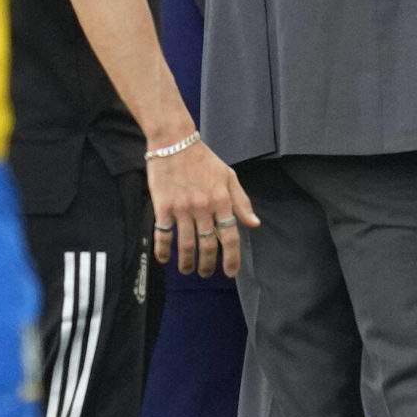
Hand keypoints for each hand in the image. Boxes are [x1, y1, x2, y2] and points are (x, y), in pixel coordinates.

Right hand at [148, 139, 259, 277]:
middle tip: (205, 273)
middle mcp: (204, 208)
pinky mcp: (163, 207)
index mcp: (222, 201)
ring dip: (187, 262)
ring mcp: (183, 209)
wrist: (174, 142)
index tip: (230, 272)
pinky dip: (163, 250)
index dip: (231, 258)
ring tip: (187, 270)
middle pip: (208, 245)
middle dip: (207, 264)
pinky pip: (163, 235)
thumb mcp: (229, 177)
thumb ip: (241, 202)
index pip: (230, 236)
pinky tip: (164, 259)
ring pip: (186, 244)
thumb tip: (254, 224)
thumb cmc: (203, 160)